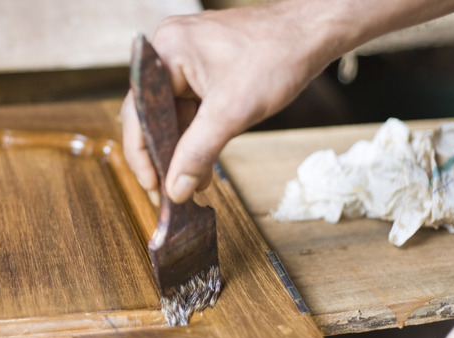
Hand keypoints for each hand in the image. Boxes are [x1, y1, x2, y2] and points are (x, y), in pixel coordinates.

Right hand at [121, 2, 334, 202]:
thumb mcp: (232, 112)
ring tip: (195, 180)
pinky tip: (205, 159)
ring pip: (173, 113)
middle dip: (167, 153)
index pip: (139, 113)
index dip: (142, 154)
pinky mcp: (202, 65)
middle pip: (154, 114)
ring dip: (184, 147)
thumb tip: (176, 188)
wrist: (314, 32)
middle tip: (172, 188)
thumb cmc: (277, 56)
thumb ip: (198, 153)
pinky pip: (190, 104)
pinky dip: (198, 132)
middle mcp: (168, 50)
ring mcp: (186, 57)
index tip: (153, 186)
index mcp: (165, 52)